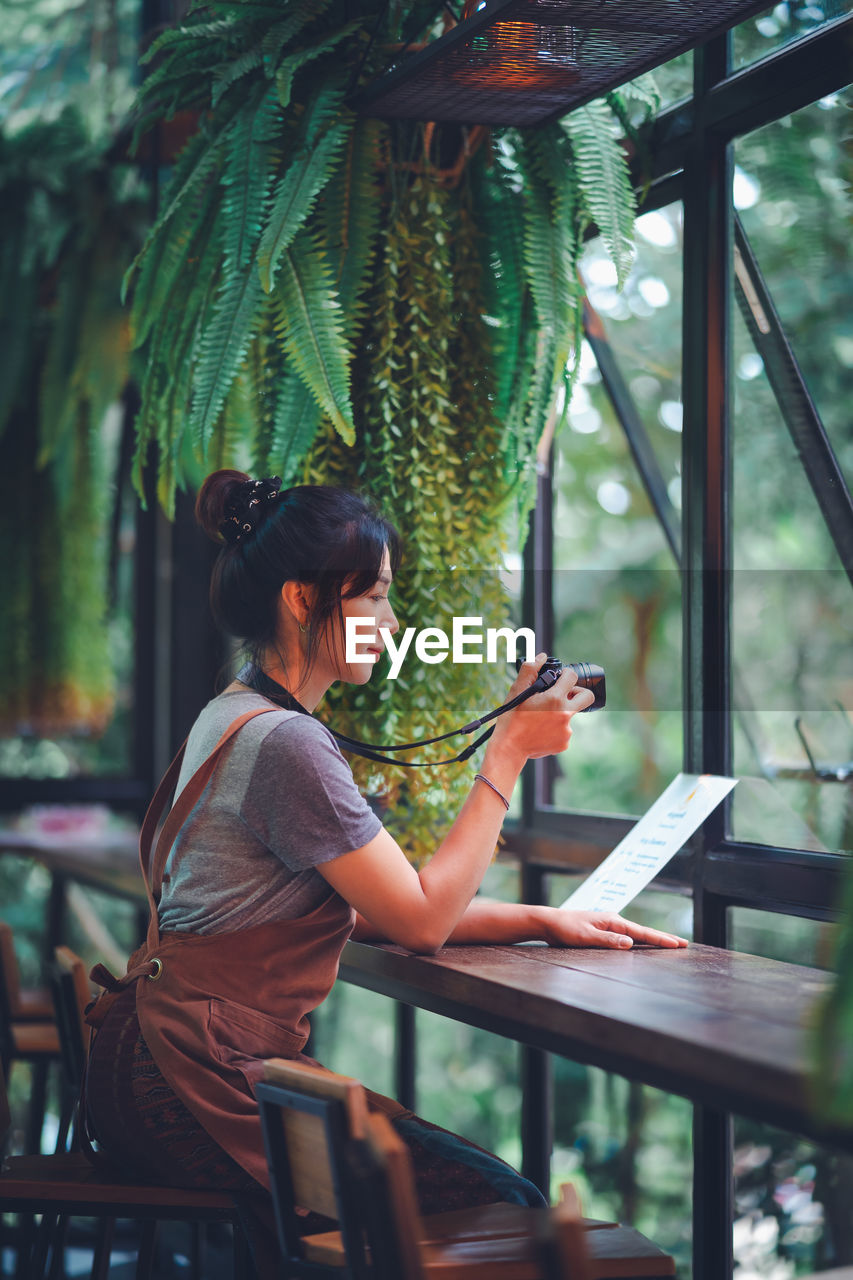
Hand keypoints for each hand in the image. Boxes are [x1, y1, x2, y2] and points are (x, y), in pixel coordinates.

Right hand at [489, 654, 593, 762]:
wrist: (509, 748)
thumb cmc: (511, 718)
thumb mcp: (517, 691)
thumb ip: (530, 670)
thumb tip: (541, 657)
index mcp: (554, 699)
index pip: (572, 677)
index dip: (565, 674)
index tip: (559, 677)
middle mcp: (565, 715)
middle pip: (587, 696)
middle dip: (577, 692)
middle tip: (562, 694)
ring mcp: (566, 731)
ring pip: (571, 714)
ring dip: (560, 712)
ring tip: (541, 717)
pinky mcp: (564, 744)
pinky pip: (565, 730)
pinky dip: (555, 728)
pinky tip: (541, 730)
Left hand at [538, 907, 688, 949]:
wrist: (549, 922)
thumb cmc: (565, 929)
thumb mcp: (585, 937)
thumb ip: (608, 941)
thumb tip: (632, 943)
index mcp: (613, 921)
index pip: (642, 933)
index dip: (661, 940)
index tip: (679, 944)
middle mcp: (614, 922)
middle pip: (644, 932)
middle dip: (663, 939)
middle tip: (684, 944)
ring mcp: (609, 926)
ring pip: (636, 934)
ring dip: (652, 940)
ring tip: (669, 945)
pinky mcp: (603, 932)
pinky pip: (627, 937)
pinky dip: (639, 941)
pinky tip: (643, 945)